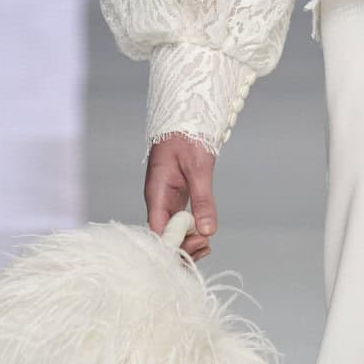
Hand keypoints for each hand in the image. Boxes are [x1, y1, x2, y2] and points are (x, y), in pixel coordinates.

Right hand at [145, 133, 217, 259]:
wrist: (185, 117)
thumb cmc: (186, 136)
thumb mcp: (199, 168)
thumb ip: (203, 200)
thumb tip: (206, 230)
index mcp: (157, 194)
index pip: (159, 232)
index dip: (175, 245)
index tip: (199, 244)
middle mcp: (158, 201)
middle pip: (164, 236)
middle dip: (183, 247)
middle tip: (207, 245)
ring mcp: (166, 201)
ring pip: (172, 232)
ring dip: (188, 242)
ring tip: (207, 244)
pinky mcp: (175, 199)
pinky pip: (179, 223)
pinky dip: (191, 232)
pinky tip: (204, 237)